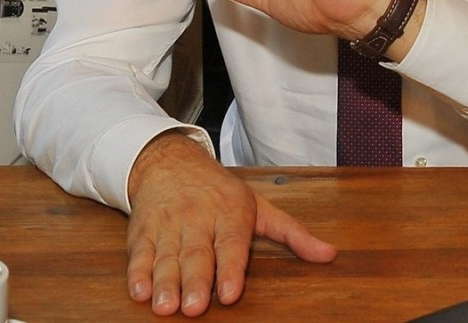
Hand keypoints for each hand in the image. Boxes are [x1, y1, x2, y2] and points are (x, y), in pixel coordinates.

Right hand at [126, 131, 335, 315]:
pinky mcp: (144, 231)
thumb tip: (329, 254)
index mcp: (230, 213)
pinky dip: (138, 272)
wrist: (170, 161)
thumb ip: (291, 233)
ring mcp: (169, 225)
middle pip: (196, 254)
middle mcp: (198, 219)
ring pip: (167, 257)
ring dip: (165, 282)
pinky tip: (140, 290)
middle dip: (194, 281)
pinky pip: (140, 253)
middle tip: (193, 307)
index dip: (230, 268)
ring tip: (165, 306)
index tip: (229, 292)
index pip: (231, 243)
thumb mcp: (259, 206)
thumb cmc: (219, 191)